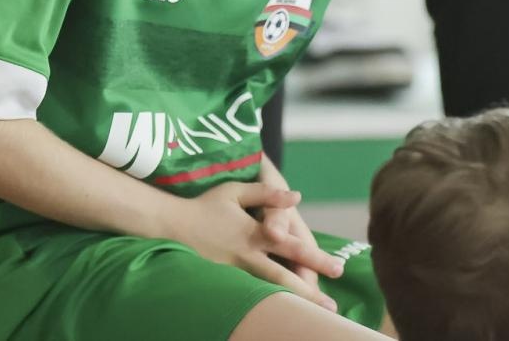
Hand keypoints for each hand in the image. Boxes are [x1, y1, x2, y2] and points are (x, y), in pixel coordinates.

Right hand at [173, 182, 343, 311]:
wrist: (170, 226)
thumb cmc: (206, 206)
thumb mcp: (236, 191)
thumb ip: (267, 194)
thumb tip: (297, 197)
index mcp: (255, 234)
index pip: (292, 248)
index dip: (315, 258)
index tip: (338, 268)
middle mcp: (246, 256)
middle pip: (282, 278)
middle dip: (308, 292)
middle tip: (331, 308)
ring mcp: (233, 272)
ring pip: (266, 291)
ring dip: (289, 302)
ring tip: (311, 316)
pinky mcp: (222, 281)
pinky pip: (247, 294)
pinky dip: (264, 304)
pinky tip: (278, 314)